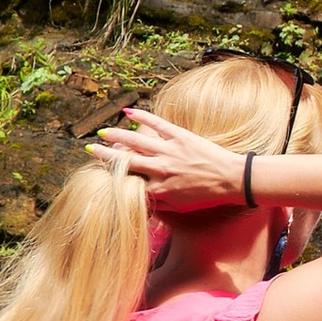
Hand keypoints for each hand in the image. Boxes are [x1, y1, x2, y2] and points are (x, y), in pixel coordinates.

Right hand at [94, 108, 249, 215]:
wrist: (232, 179)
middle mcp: (160, 170)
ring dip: (116, 135)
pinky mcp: (180, 136)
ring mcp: (169, 151)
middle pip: (125, 161)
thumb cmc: (206, 196)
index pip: (127, 183)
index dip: (111, 177)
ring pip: (136, 141)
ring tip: (103, 133)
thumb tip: (139, 205)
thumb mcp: (179, 208)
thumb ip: (157, 206)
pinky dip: (141, 116)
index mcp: (159, 190)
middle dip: (105, 155)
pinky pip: (156, 124)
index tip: (99, 174)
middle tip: (90, 150)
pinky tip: (128, 112)